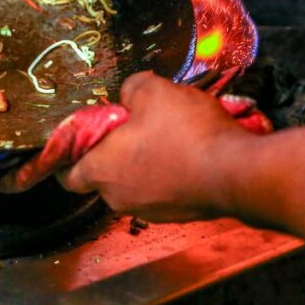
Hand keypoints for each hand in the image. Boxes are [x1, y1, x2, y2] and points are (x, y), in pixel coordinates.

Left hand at [57, 72, 253, 221]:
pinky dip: (167, 175)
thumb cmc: (186, 133)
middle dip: (112, 154)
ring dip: (142, 164)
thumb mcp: (154, 92)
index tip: (77, 143)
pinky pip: (162, 192)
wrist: (237, 173)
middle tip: (129, 130)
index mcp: (100, 170)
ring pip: (134, 184)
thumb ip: (131, 89)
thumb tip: (130, 95)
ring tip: (164, 137)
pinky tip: (186, 154)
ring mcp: (150, 210)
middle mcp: (118, 197)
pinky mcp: (179, 215)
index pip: (67, 175)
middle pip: (102, 176)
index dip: (67, 158)